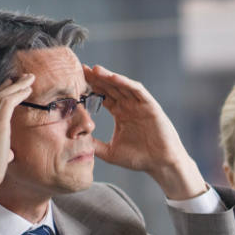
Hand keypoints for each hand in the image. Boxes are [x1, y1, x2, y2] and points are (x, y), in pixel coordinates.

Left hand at [83, 64, 207, 199]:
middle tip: (81, 69)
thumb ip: (94, 145)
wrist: (160, 164)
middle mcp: (130, 106)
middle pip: (111, 87)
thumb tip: (74, 141)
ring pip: (123, 86)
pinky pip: (138, 91)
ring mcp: (140, 105)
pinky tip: (115, 78)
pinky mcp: (151, 106)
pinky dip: (127, 83)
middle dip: (97, 78)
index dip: (90, 88)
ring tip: (95, 70)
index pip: (103, 96)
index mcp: (120, 113)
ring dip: (110, 76)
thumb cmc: (139, 159)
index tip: (74, 82)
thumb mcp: (110, 152)